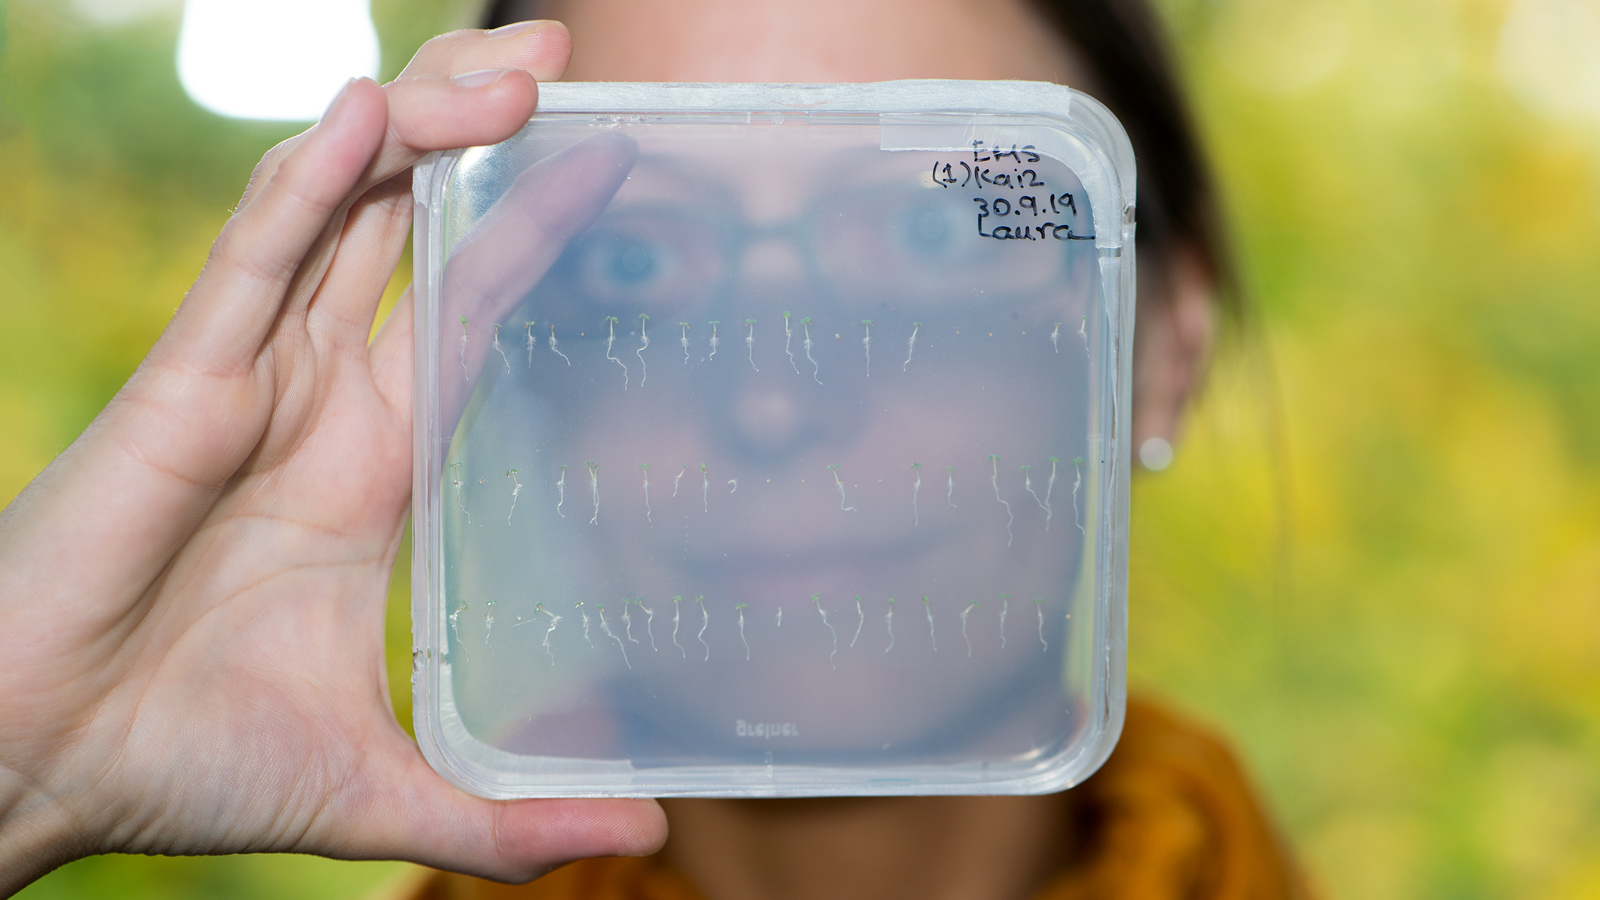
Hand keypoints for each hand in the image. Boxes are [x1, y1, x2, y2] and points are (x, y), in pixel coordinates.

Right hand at [0, 22, 664, 893]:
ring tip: (512, 66)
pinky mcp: (182, 385)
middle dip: (482, 136)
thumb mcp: (384, 790)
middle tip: (567, 59)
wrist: (36, 776)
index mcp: (369, 467)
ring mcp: (249, 379)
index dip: (530, 240)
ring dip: (422, 128)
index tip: (612, 172)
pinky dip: (307, 183)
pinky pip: (251, 260)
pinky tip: (365, 114)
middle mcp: (316, 402)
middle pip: (412, 229)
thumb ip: (509, 819)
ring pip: (344, 214)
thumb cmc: (180, 764)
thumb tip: (646, 843)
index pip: (467, 318)